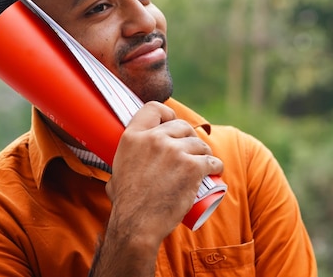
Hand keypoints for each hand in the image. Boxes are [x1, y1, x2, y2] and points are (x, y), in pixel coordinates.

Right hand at [106, 101, 223, 245]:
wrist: (137, 223)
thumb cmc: (126, 202)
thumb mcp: (116, 171)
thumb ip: (122, 163)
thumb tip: (118, 173)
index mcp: (133, 136)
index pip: (154, 108)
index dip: (167, 113)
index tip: (172, 121)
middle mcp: (154, 138)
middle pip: (181, 125)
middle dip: (189, 136)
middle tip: (191, 150)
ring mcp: (175, 151)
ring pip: (199, 143)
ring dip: (204, 152)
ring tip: (204, 162)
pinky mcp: (192, 167)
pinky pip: (211, 161)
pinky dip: (216, 166)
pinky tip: (215, 171)